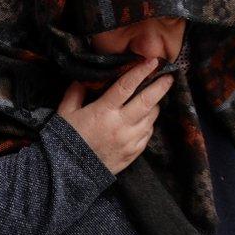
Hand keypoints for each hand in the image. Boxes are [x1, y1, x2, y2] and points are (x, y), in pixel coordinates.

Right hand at [56, 58, 171, 174]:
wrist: (69, 174)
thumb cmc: (65, 140)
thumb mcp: (65, 113)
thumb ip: (75, 92)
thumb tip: (84, 79)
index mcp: (103, 112)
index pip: (126, 86)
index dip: (141, 71)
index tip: (152, 61)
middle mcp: (120, 125)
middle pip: (147, 101)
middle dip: (161, 87)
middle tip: (168, 76)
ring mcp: (129, 141)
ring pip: (151, 118)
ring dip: (155, 106)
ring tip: (154, 98)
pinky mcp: (132, 153)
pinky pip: (147, 135)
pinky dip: (148, 125)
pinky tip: (144, 120)